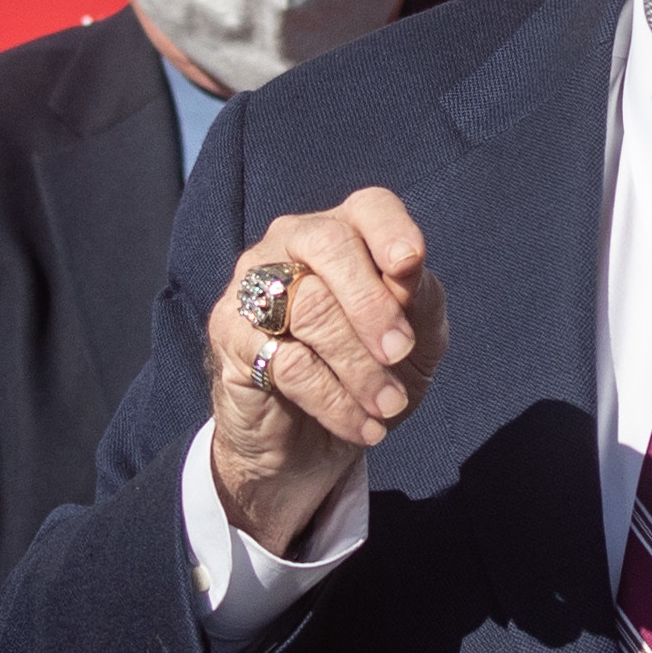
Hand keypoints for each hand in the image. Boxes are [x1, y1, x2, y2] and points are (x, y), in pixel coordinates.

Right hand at [208, 190, 448, 556]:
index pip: (369, 207)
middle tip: (400, 353)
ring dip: (359, 366)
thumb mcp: (416, 345)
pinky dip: (333, 399)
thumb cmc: (368, 376)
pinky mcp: (230, 335)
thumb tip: (410, 275)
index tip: (410, 263)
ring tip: (387, 406)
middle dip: (371, 303)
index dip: (391, 230)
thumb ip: (420, 303)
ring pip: (309, 306)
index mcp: (344, 234)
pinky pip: (287, 361)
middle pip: (329, 245)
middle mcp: (291, 245)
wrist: (309, 444)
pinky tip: (360, 424)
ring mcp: (254, 286)